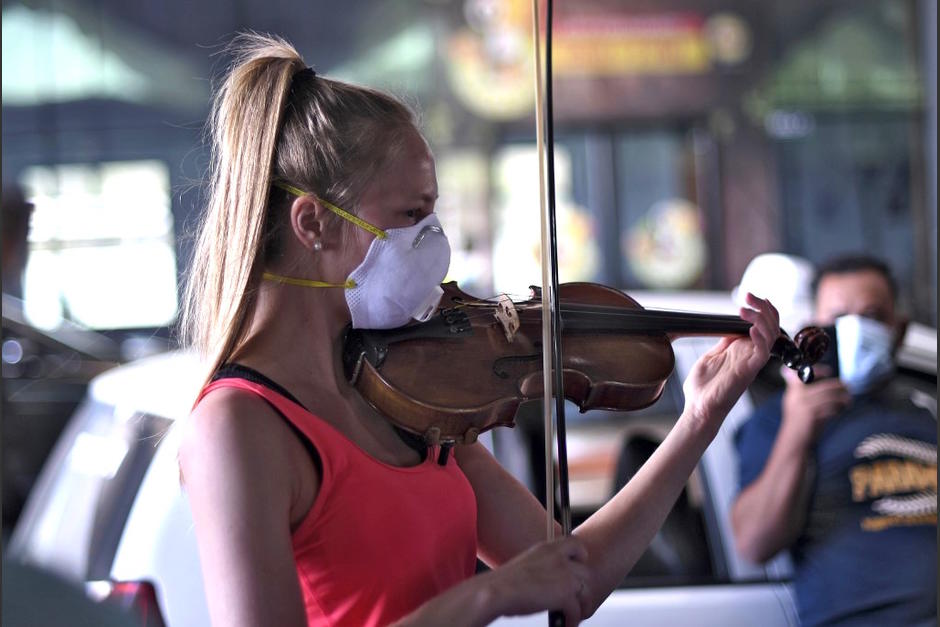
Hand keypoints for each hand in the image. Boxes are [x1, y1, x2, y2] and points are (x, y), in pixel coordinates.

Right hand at [488, 536, 590, 624]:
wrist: (497, 591)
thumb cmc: (504, 582)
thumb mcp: (527, 563)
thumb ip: (543, 567)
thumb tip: (550, 582)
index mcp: (547, 548)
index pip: (576, 543)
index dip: (581, 557)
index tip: (578, 568)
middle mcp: (559, 558)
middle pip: (586, 572)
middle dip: (583, 589)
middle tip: (577, 601)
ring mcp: (565, 575)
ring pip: (586, 591)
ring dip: (581, 607)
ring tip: (572, 617)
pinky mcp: (565, 594)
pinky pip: (577, 610)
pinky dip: (572, 620)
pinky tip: (565, 624)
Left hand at [682, 293, 779, 431]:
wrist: (698, 407)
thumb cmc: (703, 386)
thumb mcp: (712, 356)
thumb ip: (724, 342)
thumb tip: (730, 327)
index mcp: (742, 348)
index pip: (762, 324)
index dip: (760, 308)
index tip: (749, 296)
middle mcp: (750, 354)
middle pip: (770, 325)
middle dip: (762, 307)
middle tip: (748, 295)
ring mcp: (751, 362)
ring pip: (770, 336)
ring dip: (761, 319)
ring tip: (746, 310)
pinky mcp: (749, 371)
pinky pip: (762, 352)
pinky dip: (759, 338)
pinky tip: (751, 329)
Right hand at [780, 366, 849, 445]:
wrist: (794, 440)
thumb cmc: (798, 422)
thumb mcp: (795, 403)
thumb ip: (803, 391)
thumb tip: (822, 382)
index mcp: (792, 391)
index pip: (802, 373)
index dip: (816, 370)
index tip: (828, 371)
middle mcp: (797, 396)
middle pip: (824, 386)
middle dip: (838, 386)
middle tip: (847, 387)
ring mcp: (804, 405)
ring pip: (829, 397)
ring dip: (842, 398)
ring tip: (848, 400)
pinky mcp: (812, 415)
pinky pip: (830, 408)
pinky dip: (838, 408)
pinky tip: (842, 409)